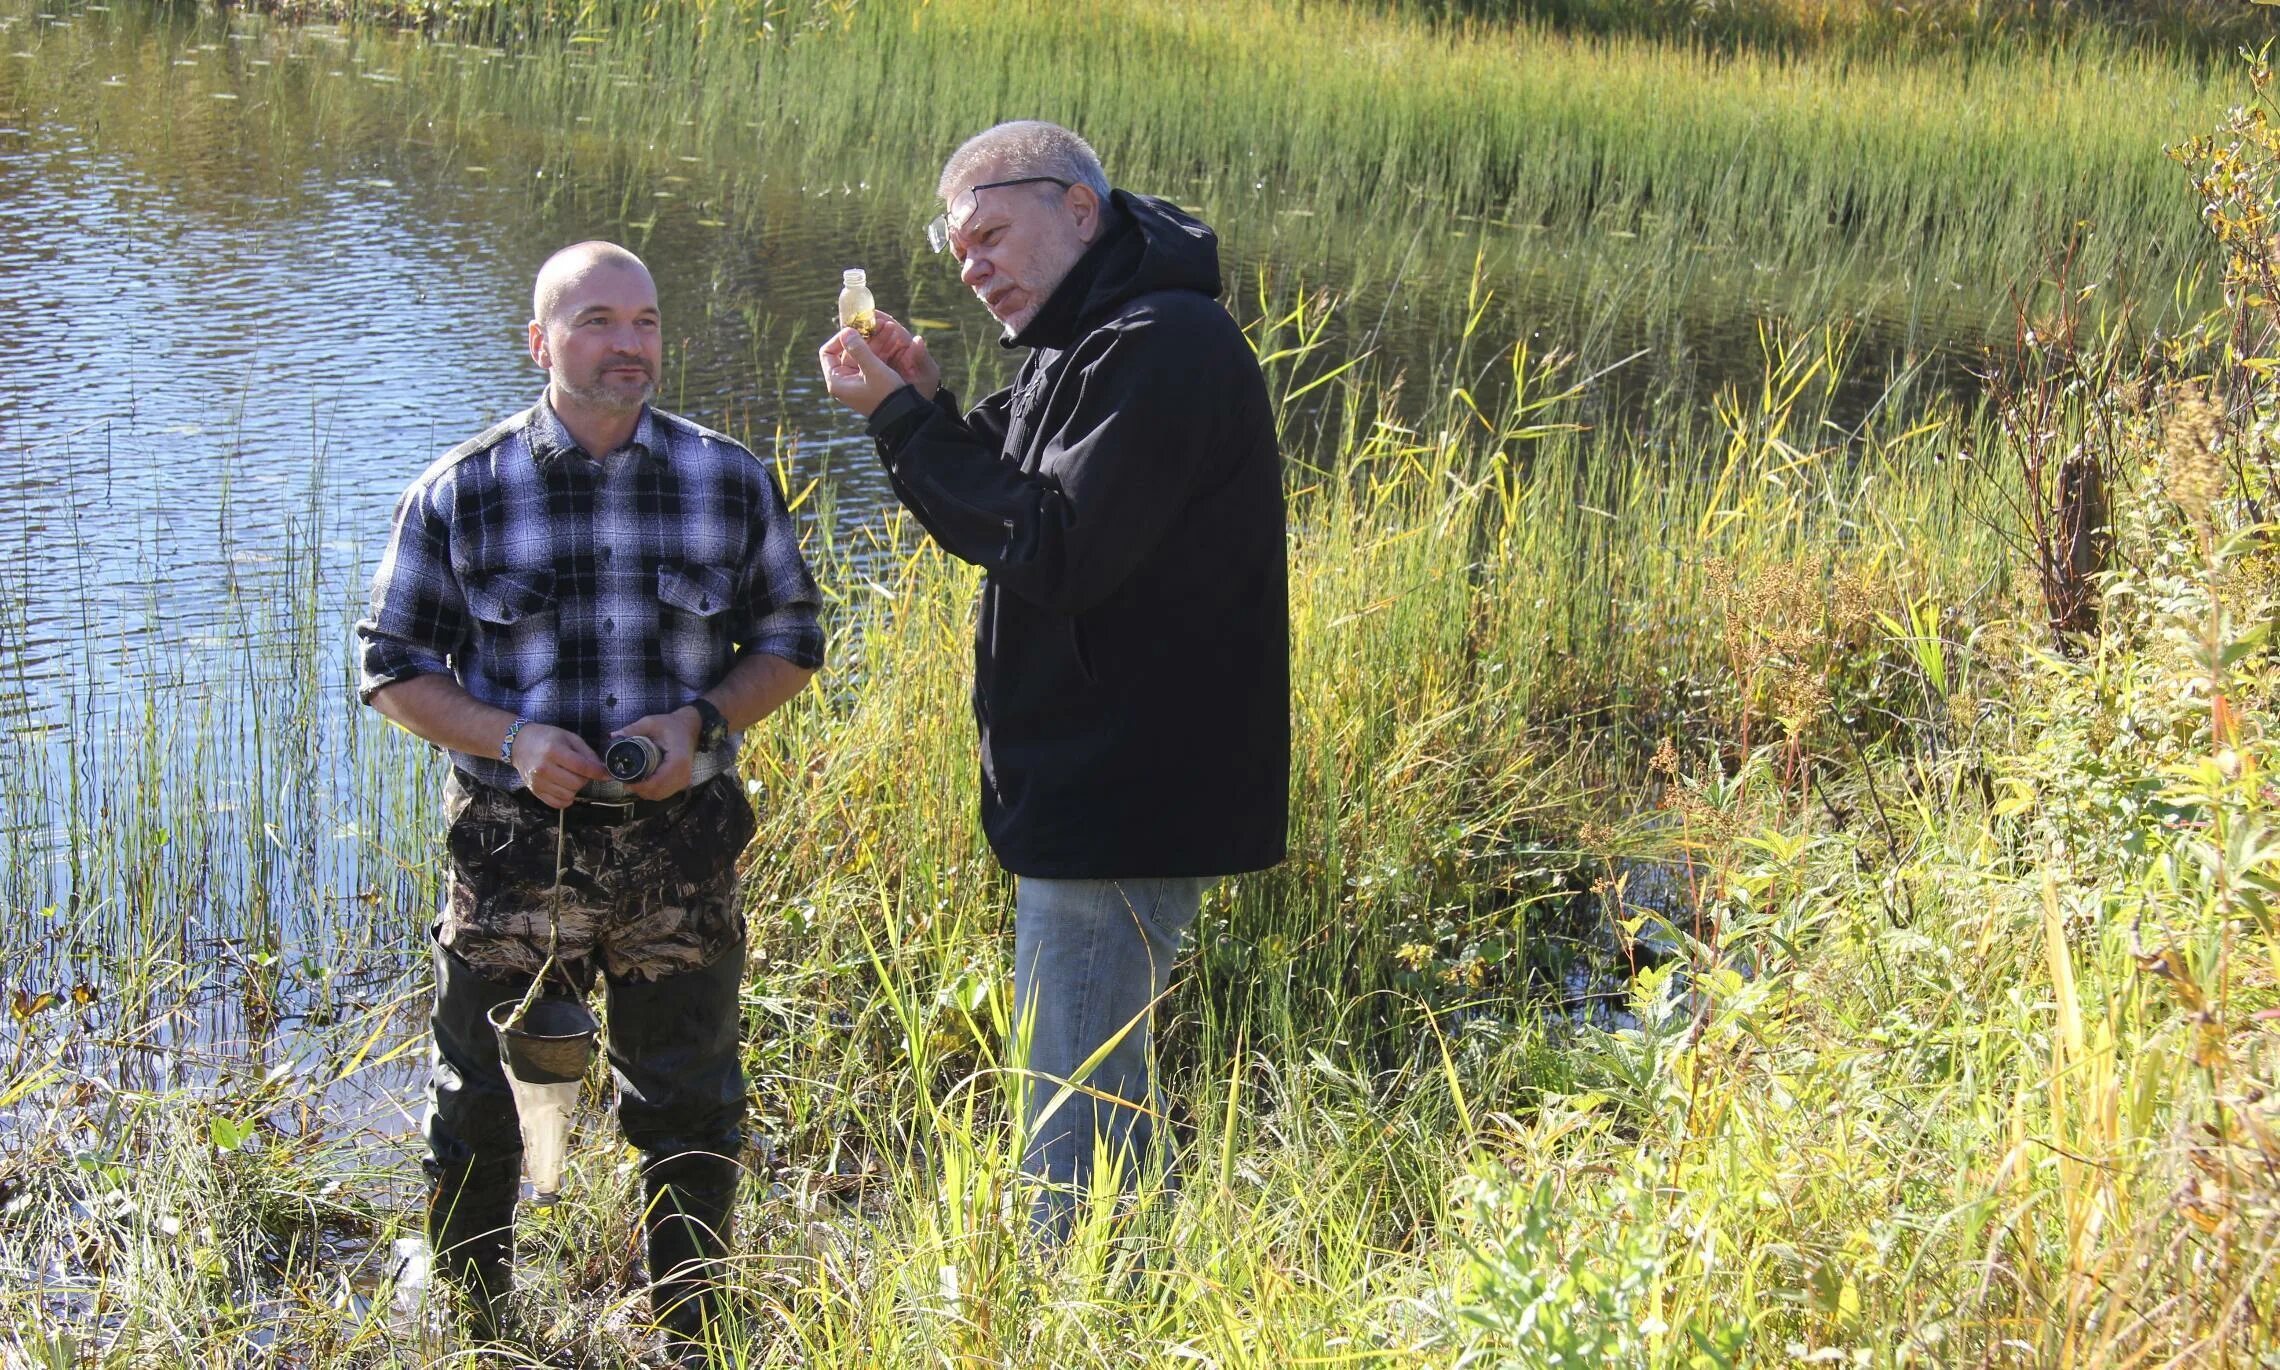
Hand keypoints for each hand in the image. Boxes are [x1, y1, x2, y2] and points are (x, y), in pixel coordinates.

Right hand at [511, 724, 608, 808]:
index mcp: (553, 751)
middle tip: (582, 772)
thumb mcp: (569, 737)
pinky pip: (557, 803)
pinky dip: (566, 798)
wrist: (519, 744)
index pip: (581, 767)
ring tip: (571, 778)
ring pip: (568, 795)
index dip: (598, 772)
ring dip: (575, 789)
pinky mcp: (535, 791)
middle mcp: (543, 768)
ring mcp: (538, 782)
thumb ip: (587, 753)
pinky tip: (564, 788)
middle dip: (585, 779)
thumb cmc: (547, 738)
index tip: (607, 775)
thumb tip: (601, 769)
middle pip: (576, 783)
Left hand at [611, 707, 700, 800]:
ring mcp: (684, 780)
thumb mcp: (651, 722)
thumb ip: (633, 729)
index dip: (639, 786)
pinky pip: (665, 793)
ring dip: (645, 792)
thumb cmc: (672, 725)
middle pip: (657, 792)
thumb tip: (613, 736)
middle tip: (626, 781)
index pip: (657, 782)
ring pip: (660, 795)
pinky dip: (653, 791)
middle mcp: (683, 773)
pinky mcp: (682, 782)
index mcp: (678, 760)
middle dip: (639, 790)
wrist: (689, 727)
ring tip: (634, 782)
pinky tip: (644, 783)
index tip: (626, 781)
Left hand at [820, 320, 936, 417]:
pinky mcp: (866, 381)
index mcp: (837, 381)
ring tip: (887, 327)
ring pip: (859, 354)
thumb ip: (859, 349)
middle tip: (875, 323)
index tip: (856, 329)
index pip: (827, 352)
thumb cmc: (887, 395)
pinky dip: (877, 350)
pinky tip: (890, 338)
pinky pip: (868, 360)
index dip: (839, 338)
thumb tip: (845, 330)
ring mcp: (855, 381)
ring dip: (872, 341)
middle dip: (862, 336)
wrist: (903, 416)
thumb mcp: (873, 369)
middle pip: (845, 351)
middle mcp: (843, 381)